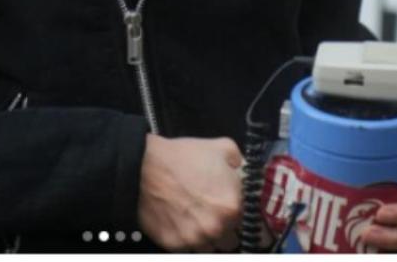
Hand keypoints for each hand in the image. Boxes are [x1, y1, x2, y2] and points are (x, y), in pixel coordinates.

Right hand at [136, 134, 242, 251]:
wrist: (140, 166)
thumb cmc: (180, 157)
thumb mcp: (220, 147)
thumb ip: (241, 164)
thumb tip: (245, 173)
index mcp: (233, 206)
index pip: (256, 228)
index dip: (246, 220)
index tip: (238, 215)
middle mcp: (217, 227)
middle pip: (232, 240)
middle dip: (226, 228)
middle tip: (212, 213)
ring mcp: (195, 239)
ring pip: (211, 247)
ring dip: (206, 237)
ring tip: (194, 219)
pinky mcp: (175, 245)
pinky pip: (188, 249)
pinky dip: (186, 239)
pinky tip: (178, 222)